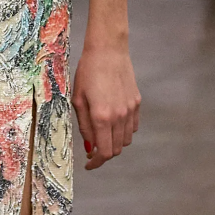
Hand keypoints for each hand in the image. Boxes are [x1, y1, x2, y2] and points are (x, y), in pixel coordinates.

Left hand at [72, 45, 139, 169]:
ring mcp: (130, 110)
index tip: (89, 164)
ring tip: (102, 135)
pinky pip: (132, 126)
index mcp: (102, 117)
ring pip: (125, 140)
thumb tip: (90, 146)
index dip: (96, 163)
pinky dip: (123, 131)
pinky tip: (113, 123)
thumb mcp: (78, 100)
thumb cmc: (87, 72)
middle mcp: (119, 116)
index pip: (104, 152)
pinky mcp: (136, 102)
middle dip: (104, 154)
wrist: (108, 50)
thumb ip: (84, 126)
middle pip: (116, 149)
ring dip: (114, 143)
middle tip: (92, 150)